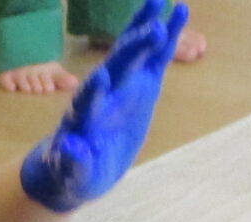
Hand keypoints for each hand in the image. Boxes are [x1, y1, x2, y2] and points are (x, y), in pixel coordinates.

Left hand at [18, 0, 187, 212]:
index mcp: (82, 118)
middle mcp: (101, 93)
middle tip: (151, 29)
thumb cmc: (72, 174)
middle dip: (131, 50)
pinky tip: (178, 11)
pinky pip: (154, 57)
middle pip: (114, 68)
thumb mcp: (73, 175)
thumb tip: (72, 148)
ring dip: (145, 28)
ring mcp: (122, 85)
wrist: (78, 165)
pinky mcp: (140, 84)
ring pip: (133, 53)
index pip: (86, 103)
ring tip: (162, 1)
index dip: (93, 92)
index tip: (101, 79)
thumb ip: (74, 162)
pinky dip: (166, 37)